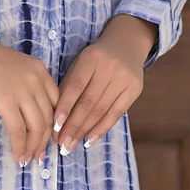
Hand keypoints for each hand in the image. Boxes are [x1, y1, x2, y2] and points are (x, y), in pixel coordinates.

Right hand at [0, 27, 60, 167]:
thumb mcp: (13, 68)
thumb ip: (25, 84)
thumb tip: (27, 112)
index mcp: (40, 70)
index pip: (57, 102)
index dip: (55, 124)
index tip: (49, 139)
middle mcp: (36, 79)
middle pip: (49, 117)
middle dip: (45, 140)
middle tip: (39, 155)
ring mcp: (22, 90)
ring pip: (37, 126)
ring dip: (33, 147)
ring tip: (28, 159)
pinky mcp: (6, 100)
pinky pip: (19, 130)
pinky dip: (19, 146)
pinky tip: (17, 156)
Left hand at [50, 15, 156, 155]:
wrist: (126, 44)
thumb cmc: (95, 59)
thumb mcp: (79, 64)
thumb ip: (68, 85)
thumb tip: (56, 119)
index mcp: (91, 58)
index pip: (75, 86)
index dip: (64, 108)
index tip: (54, 127)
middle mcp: (109, 67)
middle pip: (88, 102)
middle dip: (73, 125)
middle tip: (61, 144)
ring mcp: (124, 79)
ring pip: (101, 110)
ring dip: (84, 131)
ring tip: (71, 145)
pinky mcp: (135, 89)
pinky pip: (116, 113)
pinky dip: (101, 128)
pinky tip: (89, 140)